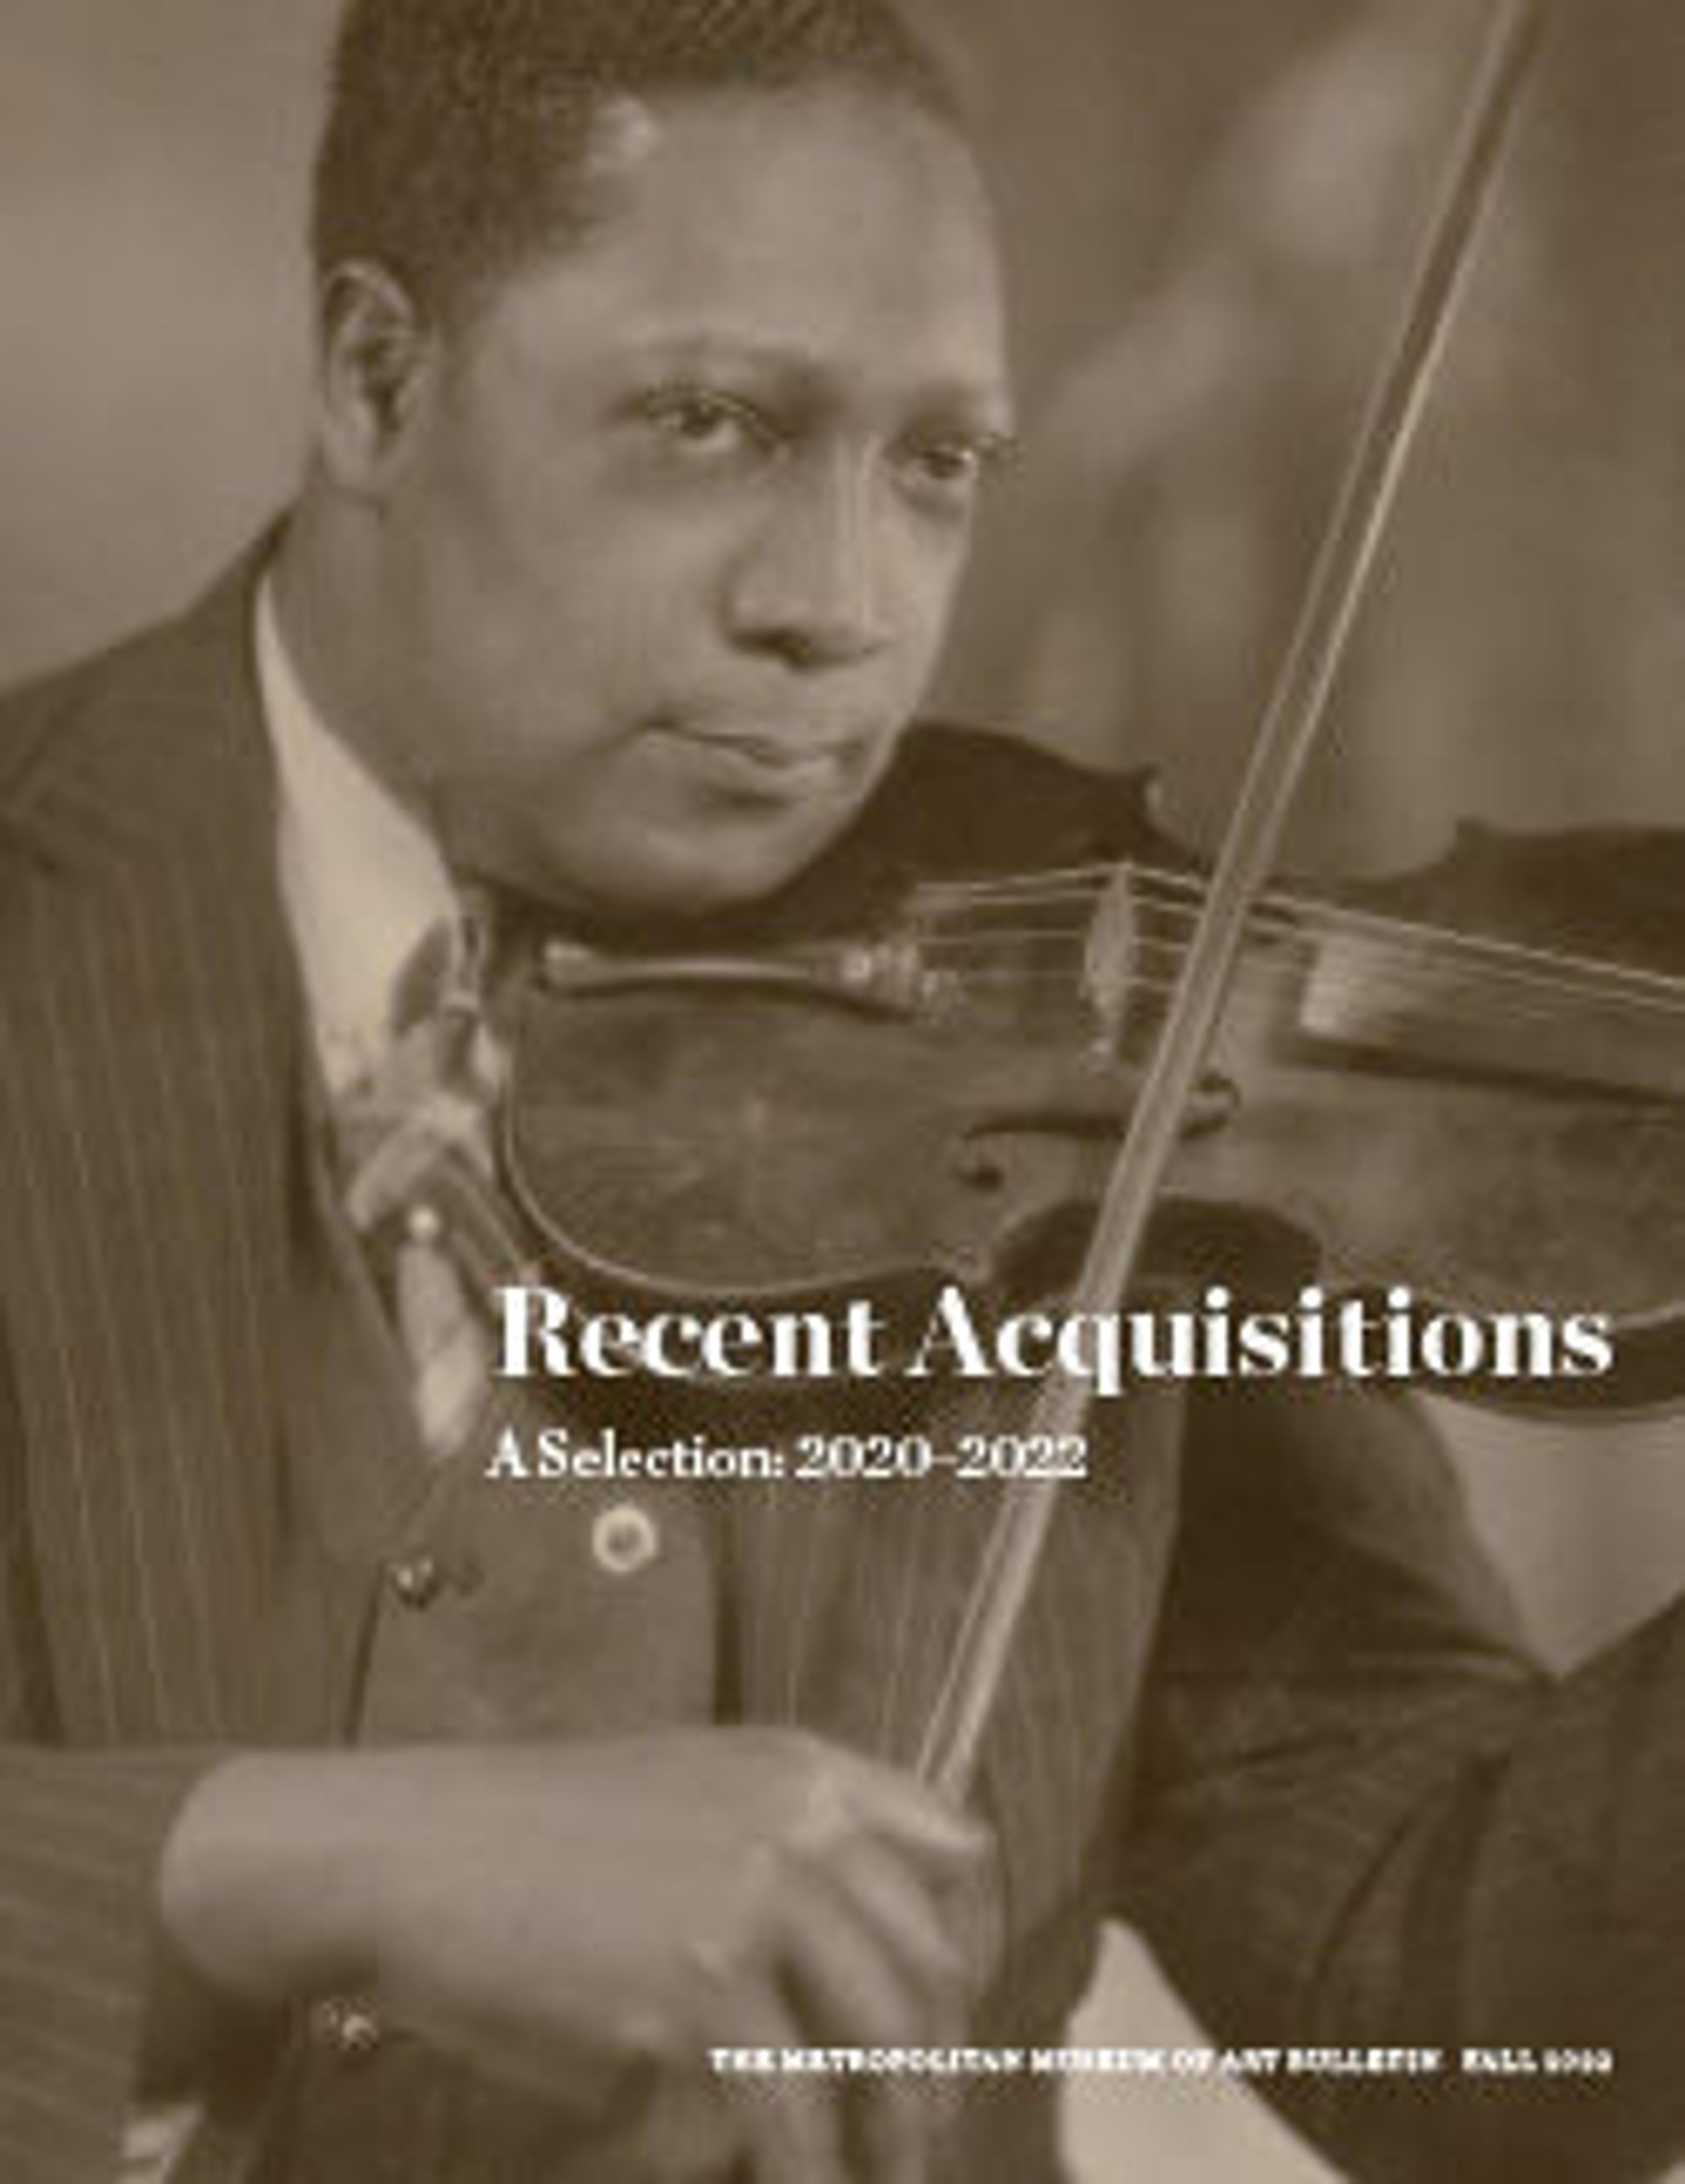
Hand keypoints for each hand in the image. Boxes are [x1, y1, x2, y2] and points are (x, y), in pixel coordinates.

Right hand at [159, 1728, 995, 2183]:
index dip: (969, 1946)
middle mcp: (797, 1828)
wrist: (416, 1850)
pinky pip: (789, 2114)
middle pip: (932, 1969)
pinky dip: (805, 2168)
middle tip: (920, 2124)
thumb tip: (870, 1950)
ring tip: (879, 2170)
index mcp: (802, 1770)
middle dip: (940, 2062)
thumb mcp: (690, 1788)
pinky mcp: (695, 1998)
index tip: (955, 2014)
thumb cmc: (537, 1831)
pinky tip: (798, 2183)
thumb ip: (784, 1837)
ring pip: (883, 2050)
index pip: (957, 1855)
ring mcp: (750, 1910)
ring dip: (896, 2130)